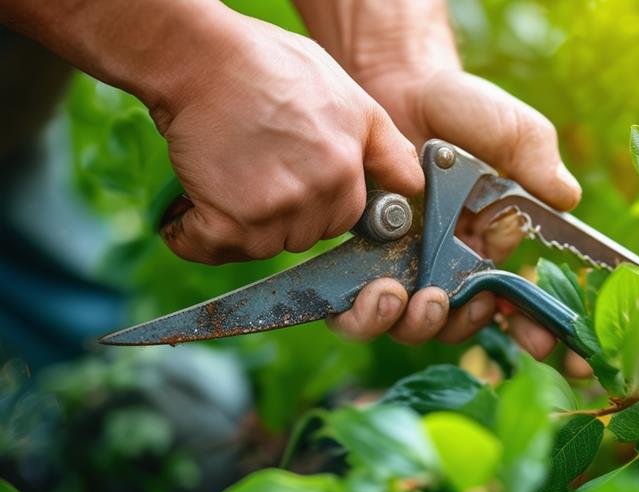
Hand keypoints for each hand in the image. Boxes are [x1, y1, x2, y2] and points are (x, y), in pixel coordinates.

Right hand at [151, 15, 423, 263]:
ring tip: (223, 176)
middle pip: (301, 236)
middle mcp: (318, 196)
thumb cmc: (271, 68)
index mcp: (347, 171)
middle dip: (280, 215)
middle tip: (252, 168)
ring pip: (258, 246)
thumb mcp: (351, 100)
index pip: (342, 220)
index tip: (289, 178)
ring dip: (235, 224)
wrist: (203, 57)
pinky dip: (190, 234)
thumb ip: (385, 149)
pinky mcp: (228, 222)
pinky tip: (190, 204)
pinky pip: (208, 249)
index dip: (315, 202)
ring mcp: (275, 212)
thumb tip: (412, 187)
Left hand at [329, 69, 586, 371]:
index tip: (562, 357)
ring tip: (415, 297)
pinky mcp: (364, 263)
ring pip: (414, 326)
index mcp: (497, 249)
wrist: (400, 86)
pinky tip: (374, 292)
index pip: (526, 305)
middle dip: (471, 327)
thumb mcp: (515, 134)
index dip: (545, 336)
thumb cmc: (466, 111)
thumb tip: (566, 198)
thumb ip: (539, 165)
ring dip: (418, 324)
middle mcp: (454, 268)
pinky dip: (366, 314)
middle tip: (472, 305)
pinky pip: (360, 310)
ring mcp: (408, 268)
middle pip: (465, 326)